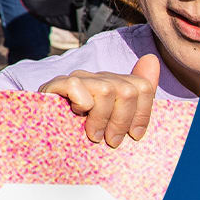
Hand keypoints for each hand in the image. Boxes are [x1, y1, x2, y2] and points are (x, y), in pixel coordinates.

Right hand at [38, 54, 160, 146]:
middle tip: (112, 141)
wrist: (47, 141)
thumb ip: (139, 95)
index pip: (142, 86)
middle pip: (127, 91)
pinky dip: (81, 106)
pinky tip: (75, 116)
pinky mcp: (56, 84)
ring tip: (94, 136)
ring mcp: (77, 79)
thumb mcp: (114, 121)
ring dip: (101, 119)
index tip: (135, 135)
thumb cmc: (83, 133)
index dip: (143, 113)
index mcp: (114, 84)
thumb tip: (152, 58)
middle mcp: (97, 77)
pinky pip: (78, 88)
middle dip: (122, 121)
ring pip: (106, 91)